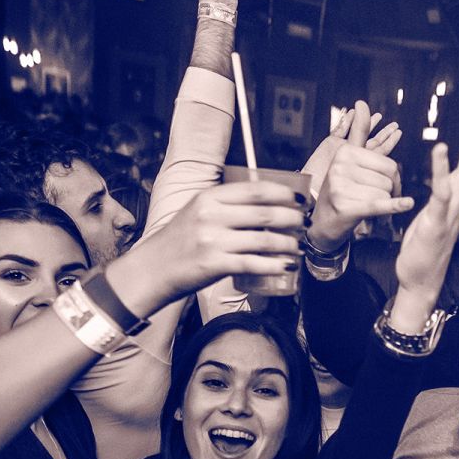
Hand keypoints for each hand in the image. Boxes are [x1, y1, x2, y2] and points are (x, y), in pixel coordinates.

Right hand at [106, 180, 303, 315]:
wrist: (153, 269)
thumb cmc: (180, 242)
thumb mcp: (198, 212)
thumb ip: (226, 206)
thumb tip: (265, 204)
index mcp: (209, 197)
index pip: (255, 189)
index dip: (284, 193)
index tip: (301, 200)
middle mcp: (211, 215)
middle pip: (265, 212)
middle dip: (293, 218)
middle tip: (305, 224)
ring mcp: (213, 240)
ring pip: (264, 239)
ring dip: (289, 244)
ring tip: (299, 247)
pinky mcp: (215, 264)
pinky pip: (254, 263)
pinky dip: (275, 265)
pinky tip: (287, 266)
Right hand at [306, 101, 412, 251]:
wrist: (323, 222)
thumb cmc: (341, 190)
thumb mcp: (348, 159)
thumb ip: (358, 131)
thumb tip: (361, 102)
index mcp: (345, 152)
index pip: (389, 163)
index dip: (394, 178)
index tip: (389, 186)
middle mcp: (341, 166)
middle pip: (389, 178)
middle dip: (391, 191)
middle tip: (381, 200)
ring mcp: (341, 187)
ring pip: (386, 192)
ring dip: (386, 204)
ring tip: (372, 208)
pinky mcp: (346, 207)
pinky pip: (378, 204)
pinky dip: (394, 206)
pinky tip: (406, 204)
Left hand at [388, 90, 458, 314]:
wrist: (420, 279)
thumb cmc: (425, 245)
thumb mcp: (435, 211)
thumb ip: (444, 191)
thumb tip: (450, 175)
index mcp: (457, 192)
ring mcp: (452, 210)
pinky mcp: (436, 222)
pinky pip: (441, 193)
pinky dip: (441, 171)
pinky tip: (441, 149)